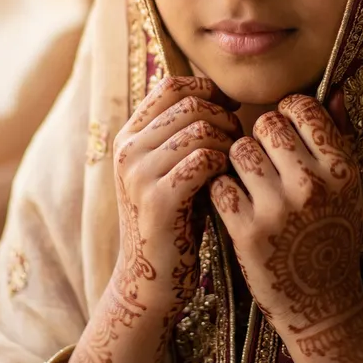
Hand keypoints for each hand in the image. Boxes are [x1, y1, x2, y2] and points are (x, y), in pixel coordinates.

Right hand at [74, 76, 240, 362]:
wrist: (151, 278)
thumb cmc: (175, 216)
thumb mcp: (170, 165)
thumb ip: (182, 130)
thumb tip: (221, 93)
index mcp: (129, 135)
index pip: (172, 85)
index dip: (207, 88)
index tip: (229, 107)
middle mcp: (128, 149)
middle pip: (191, 104)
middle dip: (224, 118)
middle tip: (235, 141)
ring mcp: (139, 174)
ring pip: (200, 129)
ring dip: (227, 142)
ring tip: (231, 162)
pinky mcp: (158, 201)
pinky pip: (203, 160)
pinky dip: (223, 165)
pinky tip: (224, 180)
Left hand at [210, 93, 362, 362]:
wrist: (322, 301)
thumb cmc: (334, 232)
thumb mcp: (349, 185)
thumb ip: (341, 135)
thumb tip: (336, 90)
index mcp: (340, 166)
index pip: (300, 107)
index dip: (287, 113)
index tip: (285, 131)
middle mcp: (311, 184)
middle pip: (265, 124)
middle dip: (261, 136)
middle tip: (267, 158)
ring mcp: (278, 208)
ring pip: (239, 150)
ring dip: (239, 161)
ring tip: (252, 181)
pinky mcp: (248, 231)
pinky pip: (220, 183)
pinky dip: (224, 189)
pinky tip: (237, 202)